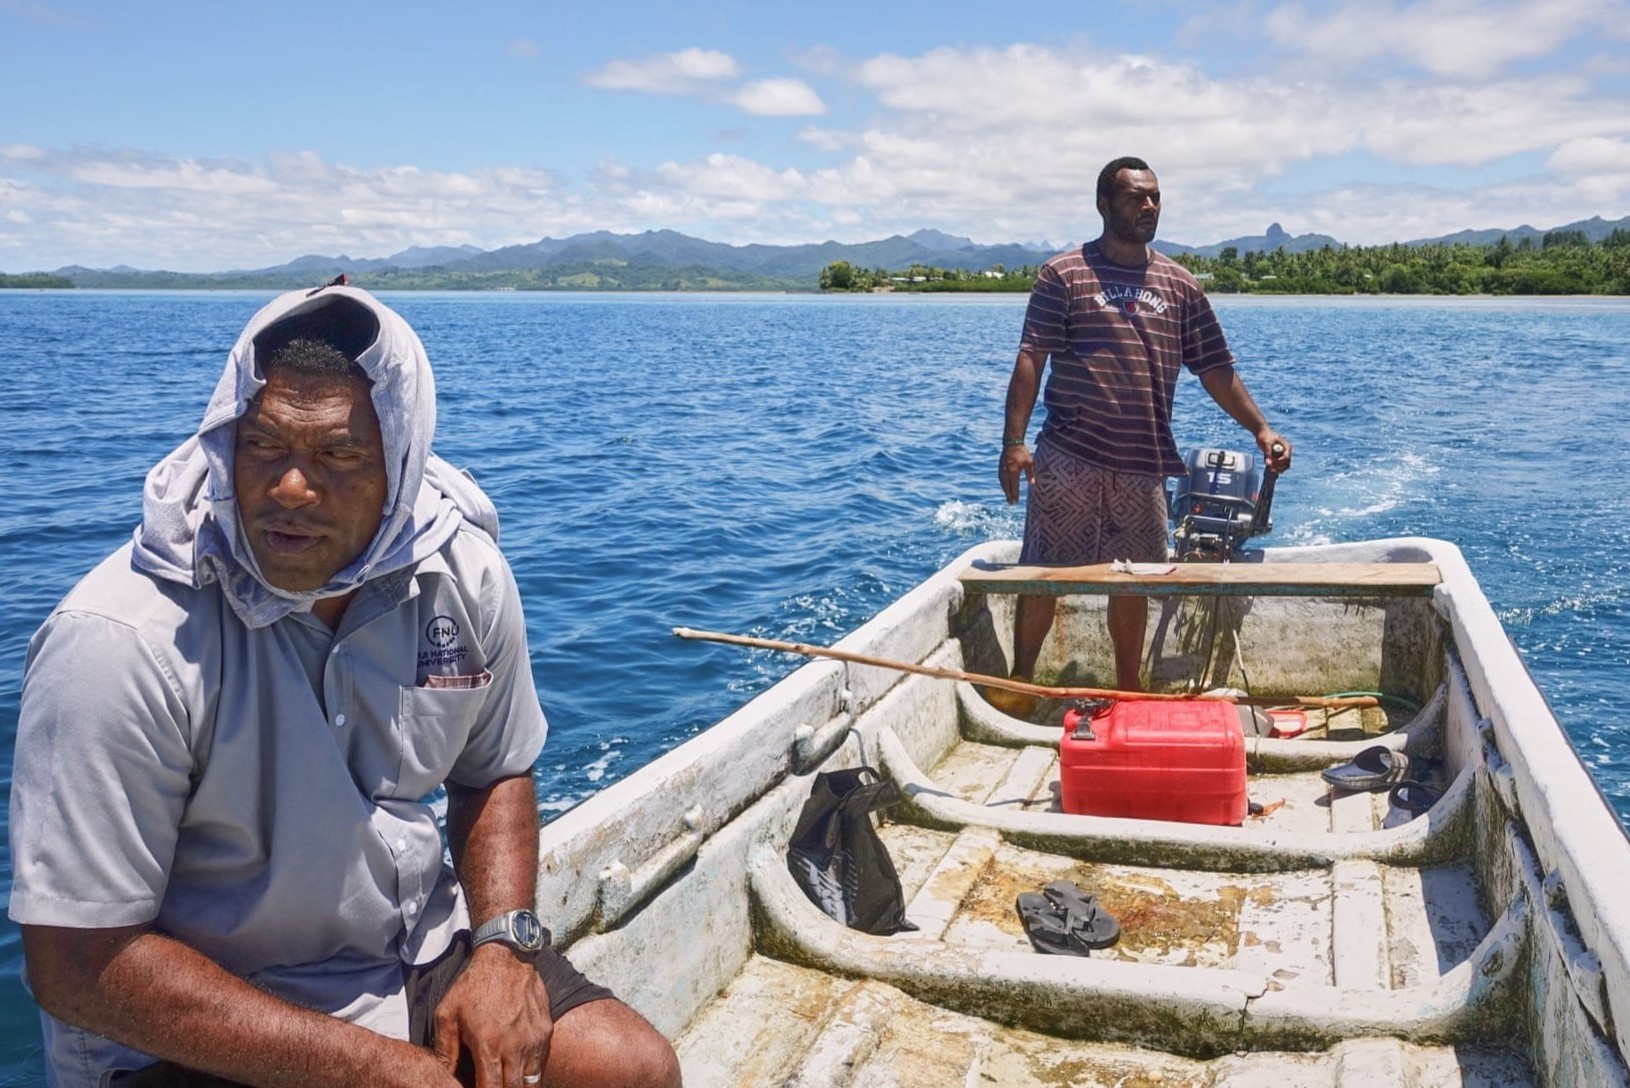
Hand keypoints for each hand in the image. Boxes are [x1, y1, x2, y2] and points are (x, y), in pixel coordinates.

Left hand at [433, 944, 552, 1087]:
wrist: (506, 956)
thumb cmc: (473, 985)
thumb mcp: (447, 1014)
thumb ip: (444, 1050)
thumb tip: (443, 1076)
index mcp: (488, 1045)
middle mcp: (515, 1046)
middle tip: (493, 1087)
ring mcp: (534, 1039)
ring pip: (531, 1081)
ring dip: (518, 1086)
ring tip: (506, 1083)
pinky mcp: (546, 1030)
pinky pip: (540, 1061)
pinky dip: (530, 1070)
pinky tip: (518, 1068)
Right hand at [999, 444, 1033, 504]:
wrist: (1012, 442)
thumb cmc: (1022, 452)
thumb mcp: (1029, 462)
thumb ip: (1030, 474)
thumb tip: (1032, 484)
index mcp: (1013, 471)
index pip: (1014, 485)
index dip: (1015, 494)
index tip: (1015, 501)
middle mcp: (1006, 471)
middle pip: (1007, 486)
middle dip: (1009, 495)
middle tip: (1011, 503)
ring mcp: (1002, 469)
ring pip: (1003, 483)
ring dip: (1005, 491)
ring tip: (1008, 497)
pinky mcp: (1000, 467)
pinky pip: (1001, 478)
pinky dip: (1003, 484)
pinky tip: (1005, 487)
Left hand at [1256, 430, 1291, 473]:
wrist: (1261, 432)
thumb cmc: (1265, 435)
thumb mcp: (1266, 443)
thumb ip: (1268, 452)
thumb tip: (1269, 461)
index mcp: (1287, 447)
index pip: (1286, 458)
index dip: (1279, 462)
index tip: (1270, 462)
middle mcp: (1286, 452)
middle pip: (1286, 464)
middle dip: (1278, 467)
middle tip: (1269, 468)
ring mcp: (1282, 455)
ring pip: (1283, 466)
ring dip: (1277, 469)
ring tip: (1268, 468)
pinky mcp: (1276, 457)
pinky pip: (1277, 465)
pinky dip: (1273, 467)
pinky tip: (1267, 466)